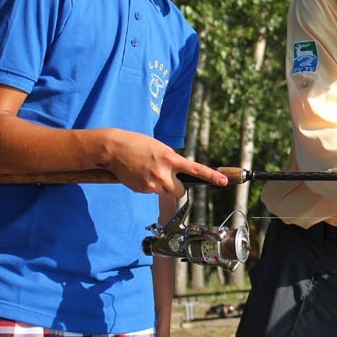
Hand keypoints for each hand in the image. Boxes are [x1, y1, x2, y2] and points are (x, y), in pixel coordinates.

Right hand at [103, 130, 227, 195]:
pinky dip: (148, 186)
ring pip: (166, 192)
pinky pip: (152, 192)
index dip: (211, 176)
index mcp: (170, 158)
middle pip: (180, 191)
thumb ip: (171, 161)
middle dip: (176, 186)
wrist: (113, 148)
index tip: (223, 181)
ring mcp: (152, 183)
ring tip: (148, 172)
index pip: (195, 169)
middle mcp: (164, 173)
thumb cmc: (137, 144)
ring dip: (162, 186)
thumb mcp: (159, 148)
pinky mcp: (142, 189)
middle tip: (166, 176)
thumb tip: (178, 174)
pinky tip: (139, 174)